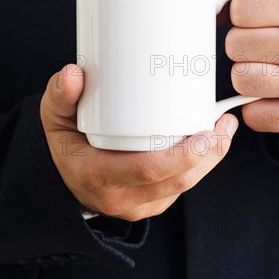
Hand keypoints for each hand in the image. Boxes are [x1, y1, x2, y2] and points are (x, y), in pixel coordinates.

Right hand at [40, 65, 237, 220]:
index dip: (183, 155)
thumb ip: (61, 94)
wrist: (61, 173)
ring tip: (224, 128)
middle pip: (176, 181)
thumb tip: (73, 73)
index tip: (206, 131)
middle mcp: (119, 196)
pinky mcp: (147, 203)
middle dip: (208, 154)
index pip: (148, 170)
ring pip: (182, 186)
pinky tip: (209, 142)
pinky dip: (198, 166)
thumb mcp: (54, 115)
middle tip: (224, 123)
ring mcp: (135, 204)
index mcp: (96, 174)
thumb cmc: (62, 139)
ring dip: (209, 159)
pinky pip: (178, 188)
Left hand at [221, 0, 278, 134]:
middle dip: (242, 44)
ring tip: (270, 65)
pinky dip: (256, 105)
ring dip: (247, 74)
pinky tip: (274, 92)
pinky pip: (252, 115)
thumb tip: (213, 11)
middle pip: (233, 45)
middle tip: (265, 43)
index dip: (240, 13)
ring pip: (240, 79)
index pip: (237, 9)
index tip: (259, 16)